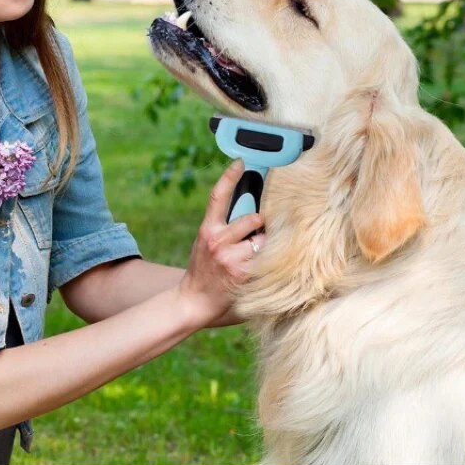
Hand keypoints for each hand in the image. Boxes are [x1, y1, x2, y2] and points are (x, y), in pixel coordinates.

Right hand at [177, 159, 266, 329]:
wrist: (193, 302)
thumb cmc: (204, 270)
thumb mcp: (205, 243)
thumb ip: (224, 227)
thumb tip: (251, 209)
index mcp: (207, 230)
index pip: (218, 197)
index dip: (229, 177)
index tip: (241, 162)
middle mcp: (218, 241)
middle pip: (253, 218)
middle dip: (261, 224)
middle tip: (262, 233)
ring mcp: (232, 259)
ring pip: (263, 240)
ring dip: (266, 245)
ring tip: (261, 255)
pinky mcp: (244, 275)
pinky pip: (266, 260)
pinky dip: (271, 263)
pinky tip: (270, 268)